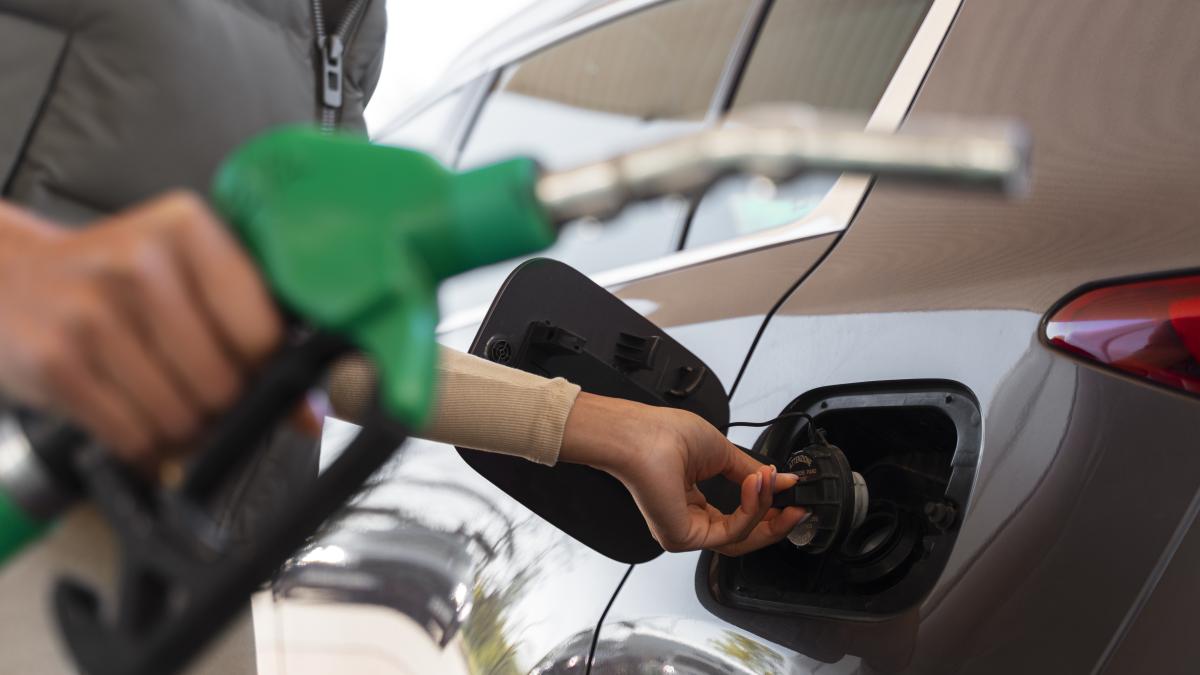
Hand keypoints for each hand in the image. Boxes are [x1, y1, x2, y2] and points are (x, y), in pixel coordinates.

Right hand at [0, 194, 282, 466]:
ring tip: (159, 398)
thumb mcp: (184, 276)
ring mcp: (93, 314)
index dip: (262, 366)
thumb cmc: (111, 277)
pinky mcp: (57, 363)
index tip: (246, 365)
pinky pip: (133, 438)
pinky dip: (143, 446)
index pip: (263, 332)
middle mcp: (141, 264)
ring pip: (181, 419)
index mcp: (188, 229)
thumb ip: (254, 332)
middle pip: (224, 384)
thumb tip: (311, 415)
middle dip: (219, 404)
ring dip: (180, 429)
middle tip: (196, 387)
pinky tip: (129, 414)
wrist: (2, 275)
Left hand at [560, 393, 807, 554]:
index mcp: (694, 503)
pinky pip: (731, 533)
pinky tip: (757, 485)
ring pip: (741, 538)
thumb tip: (783, 480)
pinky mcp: (684, 537)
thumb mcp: (722, 452)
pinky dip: (751, 510)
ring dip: (765, 510)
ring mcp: (686, 533)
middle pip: (744, 536)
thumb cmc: (664, 435)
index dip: (769, 510)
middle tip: (799, 506)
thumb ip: (753, 472)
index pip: (739, 519)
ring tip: (773, 483)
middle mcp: (689, 521)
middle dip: (776, 521)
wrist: (640, 435)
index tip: (793, 497)